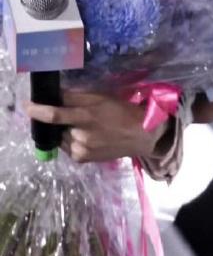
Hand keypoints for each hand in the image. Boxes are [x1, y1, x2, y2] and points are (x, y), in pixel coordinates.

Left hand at [22, 89, 168, 162]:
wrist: (142, 136)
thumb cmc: (122, 112)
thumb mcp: (101, 98)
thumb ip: (76, 97)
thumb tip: (55, 95)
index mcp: (87, 117)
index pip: (54, 115)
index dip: (37, 110)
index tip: (28, 106)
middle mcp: (81, 137)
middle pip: (56, 126)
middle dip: (56, 120)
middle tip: (68, 115)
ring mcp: (81, 150)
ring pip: (60, 137)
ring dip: (63, 130)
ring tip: (80, 126)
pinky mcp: (83, 159)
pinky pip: (67, 147)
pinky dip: (69, 140)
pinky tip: (84, 136)